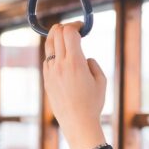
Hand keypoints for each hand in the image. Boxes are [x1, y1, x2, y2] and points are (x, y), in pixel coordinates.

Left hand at [42, 22, 107, 148]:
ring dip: (56, 36)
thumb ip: (93, 64)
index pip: (69, 32)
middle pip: (56, 33)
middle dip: (65, 27)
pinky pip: (47, 59)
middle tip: (74, 30)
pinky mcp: (46, 79)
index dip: (76, 25)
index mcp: (75, 63)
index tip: (82, 27)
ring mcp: (51, 72)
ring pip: (48, 44)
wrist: (77, 123)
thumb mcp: (101, 80)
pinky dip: (53, 52)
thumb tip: (85, 57)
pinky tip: (61, 56)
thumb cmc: (92, 103)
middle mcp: (60, 65)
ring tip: (64, 37)